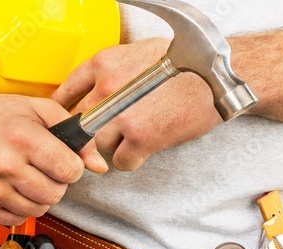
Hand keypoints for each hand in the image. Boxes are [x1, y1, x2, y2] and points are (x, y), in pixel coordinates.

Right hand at [0, 91, 107, 225]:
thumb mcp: (38, 110)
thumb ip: (73, 134)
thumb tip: (98, 164)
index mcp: (21, 138)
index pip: (69, 170)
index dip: (71, 166)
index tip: (63, 161)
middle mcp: (3, 165)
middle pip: (56, 193)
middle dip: (57, 182)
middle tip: (44, 168)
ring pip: (38, 209)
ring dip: (39, 195)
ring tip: (27, 176)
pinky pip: (16, 218)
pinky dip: (20, 206)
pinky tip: (12, 187)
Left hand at [52, 38, 222, 170]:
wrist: (216, 79)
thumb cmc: (186, 65)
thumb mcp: (139, 53)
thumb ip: (112, 70)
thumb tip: (94, 89)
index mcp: (104, 63)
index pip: (66, 92)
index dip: (66, 111)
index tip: (69, 122)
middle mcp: (107, 87)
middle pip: (80, 123)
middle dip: (91, 131)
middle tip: (108, 133)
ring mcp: (121, 114)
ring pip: (97, 145)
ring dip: (112, 146)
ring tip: (133, 136)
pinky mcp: (140, 138)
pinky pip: (120, 161)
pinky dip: (132, 159)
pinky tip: (145, 148)